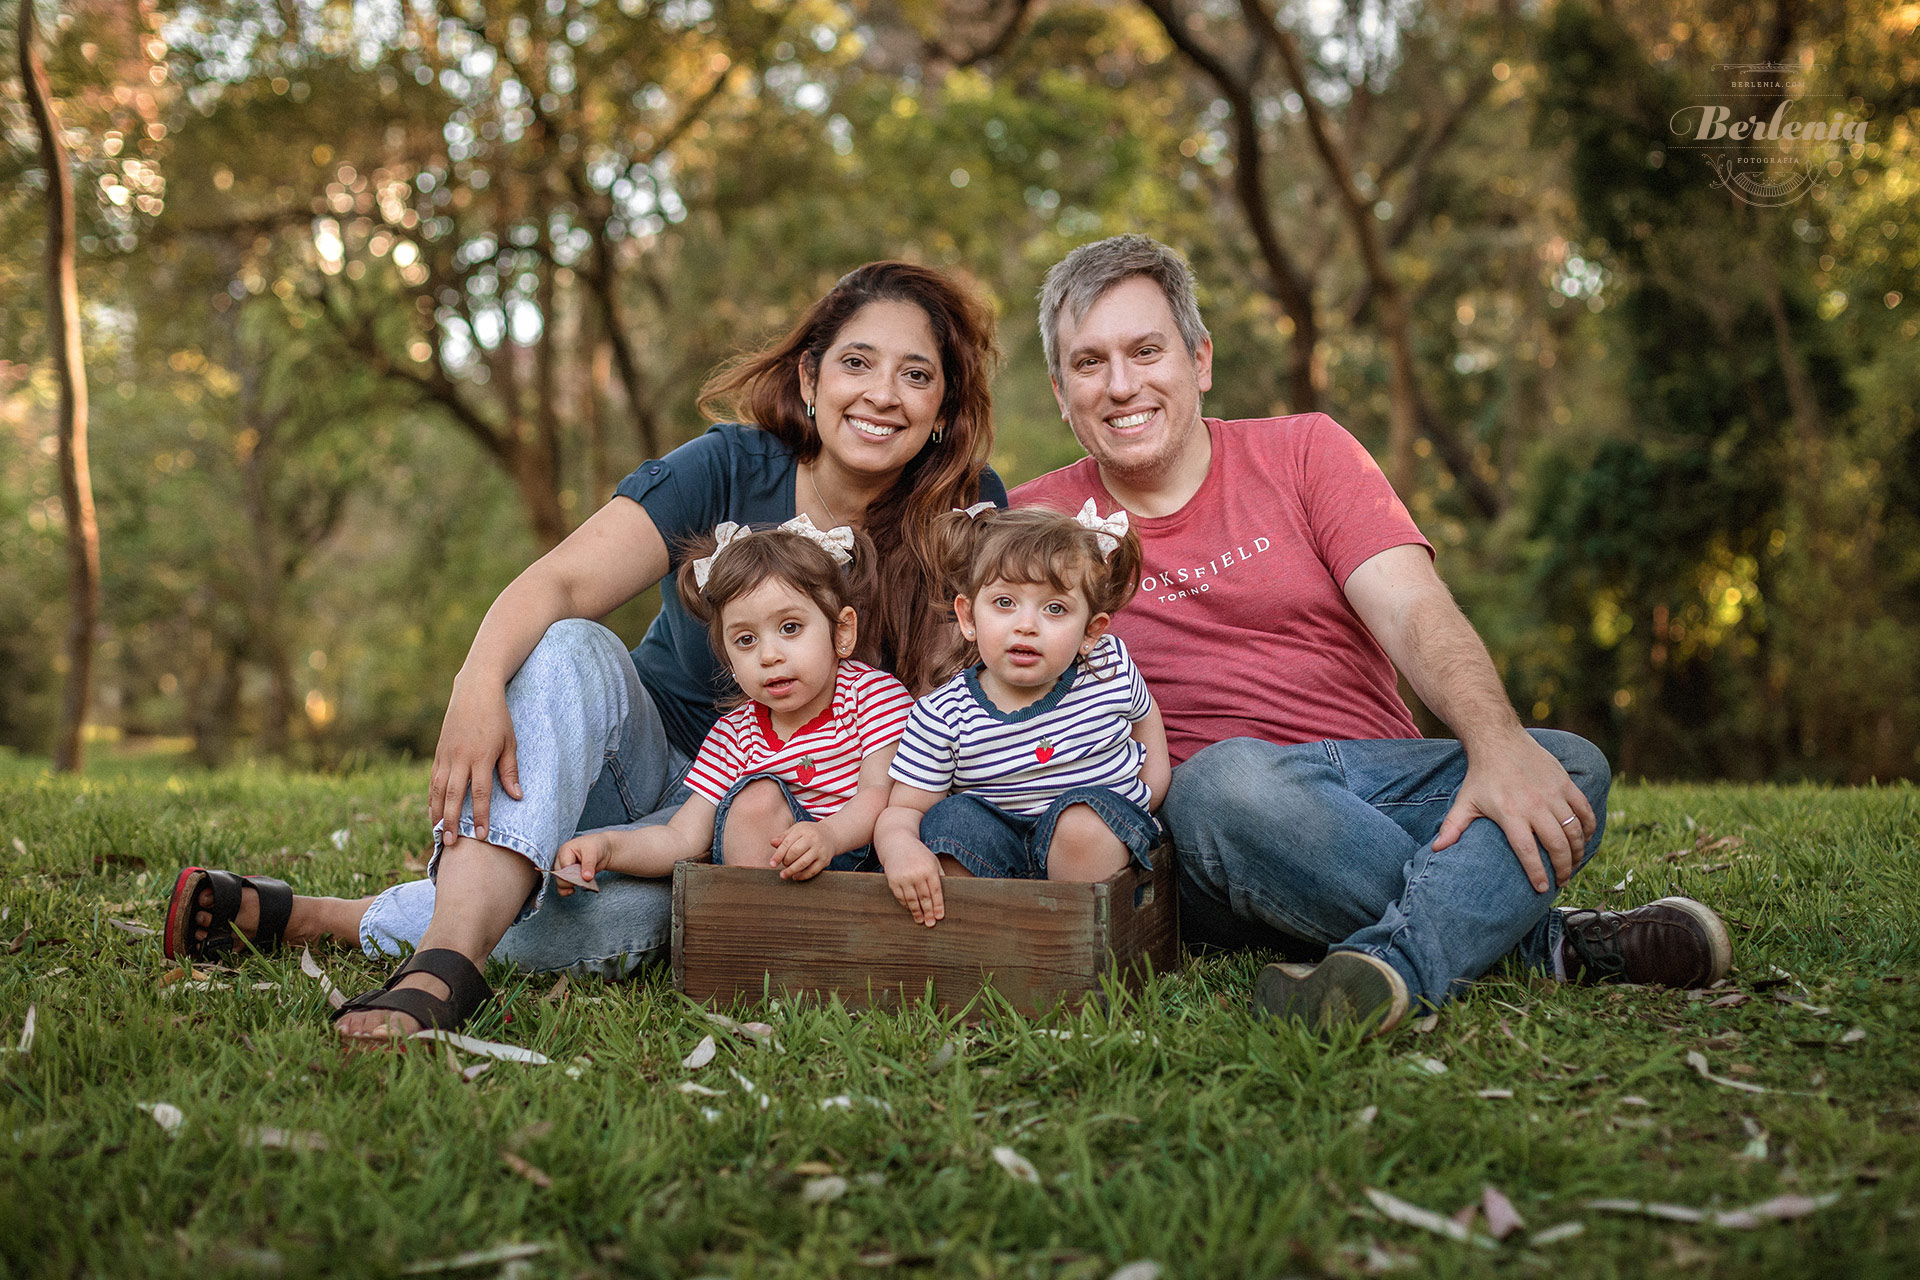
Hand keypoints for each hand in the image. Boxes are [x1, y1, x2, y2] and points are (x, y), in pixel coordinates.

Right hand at [429, 675, 521, 848]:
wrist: (475, 691)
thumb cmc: (498, 718)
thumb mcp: (509, 743)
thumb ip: (510, 771)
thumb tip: (516, 797)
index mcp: (481, 757)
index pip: (481, 793)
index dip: (480, 815)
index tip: (480, 835)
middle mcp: (460, 758)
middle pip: (454, 796)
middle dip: (452, 821)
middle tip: (451, 843)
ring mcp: (446, 755)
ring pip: (438, 789)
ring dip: (437, 812)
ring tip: (438, 832)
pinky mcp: (439, 752)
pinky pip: (433, 779)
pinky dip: (432, 797)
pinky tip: (432, 810)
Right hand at [553, 832, 612, 895]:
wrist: (602, 849)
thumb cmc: (596, 846)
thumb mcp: (593, 852)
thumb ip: (589, 864)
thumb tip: (586, 878)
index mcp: (565, 850)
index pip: (564, 867)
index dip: (573, 874)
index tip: (584, 876)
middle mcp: (561, 860)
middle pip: (560, 876)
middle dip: (572, 881)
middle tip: (585, 880)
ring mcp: (564, 869)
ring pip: (560, 882)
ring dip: (570, 886)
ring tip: (582, 886)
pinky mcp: (568, 876)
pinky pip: (562, 887)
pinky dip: (566, 891)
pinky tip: (573, 891)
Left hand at [770, 821, 833, 880]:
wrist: (831, 836)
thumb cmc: (809, 833)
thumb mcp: (796, 830)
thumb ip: (783, 837)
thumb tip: (772, 843)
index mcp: (802, 830)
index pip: (787, 843)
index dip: (778, 855)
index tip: (772, 864)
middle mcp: (813, 839)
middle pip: (795, 852)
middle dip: (785, 861)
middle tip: (783, 864)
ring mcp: (820, 850)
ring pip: (803, 863)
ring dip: (791, 871)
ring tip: (784, 875)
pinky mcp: (825, 860)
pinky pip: (812, 871)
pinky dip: (802, 876)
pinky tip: (795, 877)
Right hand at [881, 843, 944, 925]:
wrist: (897, 843)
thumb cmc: (919, 854)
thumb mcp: (933, 861)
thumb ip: (940, 876)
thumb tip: (948, 894)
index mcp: (929, 869)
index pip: (936, 891)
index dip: (938, 905)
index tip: (940, 916)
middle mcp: (916, 874)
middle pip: (924, 898)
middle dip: (928, 912)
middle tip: (931, 924)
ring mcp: (904, 878)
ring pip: (912, 900)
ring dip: (917, 912)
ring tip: (921, 921)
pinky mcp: (893, 881)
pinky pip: (901, 897)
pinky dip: (906, 905)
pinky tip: (911, 910)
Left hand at [1432, 731, 1595, 892]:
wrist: (1498, 740)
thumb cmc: (1481, 775)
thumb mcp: (1465, 801)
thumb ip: (1452, 827)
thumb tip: (1436, 849)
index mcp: (1510, 814)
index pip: (1527, 851)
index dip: (1537, 873)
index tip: (1542, 889)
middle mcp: (1534, 805)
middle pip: (1557, 845)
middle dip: (1563, 868)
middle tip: (1562, 881)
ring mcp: (1553, 793)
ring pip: (1574, 830)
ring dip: (1578, 852)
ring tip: (1573, 864)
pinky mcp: (1565, 783)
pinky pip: (1585, 810)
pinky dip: (1590, 827)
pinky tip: (1585, 839)